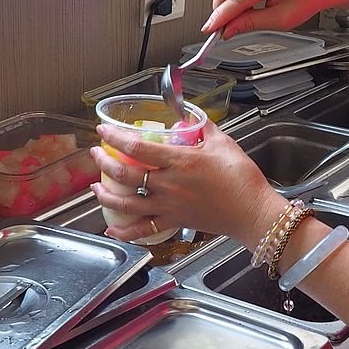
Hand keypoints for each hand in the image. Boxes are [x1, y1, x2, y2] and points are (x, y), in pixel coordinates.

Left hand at [89, 120, 287, 247]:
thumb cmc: (241, 178)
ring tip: (95, 188)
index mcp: (179, 161)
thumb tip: (191, 117)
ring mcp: (169, 205)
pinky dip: (125, 231)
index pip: (137, 148)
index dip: (115, 138)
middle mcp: (168, 184)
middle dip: (104, 163)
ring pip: (127, 203)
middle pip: (125, 174)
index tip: (103, 131)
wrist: (253, 212)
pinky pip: (144, 228)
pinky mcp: (174, 221)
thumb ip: (203, 128)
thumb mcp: (223, 143)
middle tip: (96, 154)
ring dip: (106, 195)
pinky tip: (113, 228)